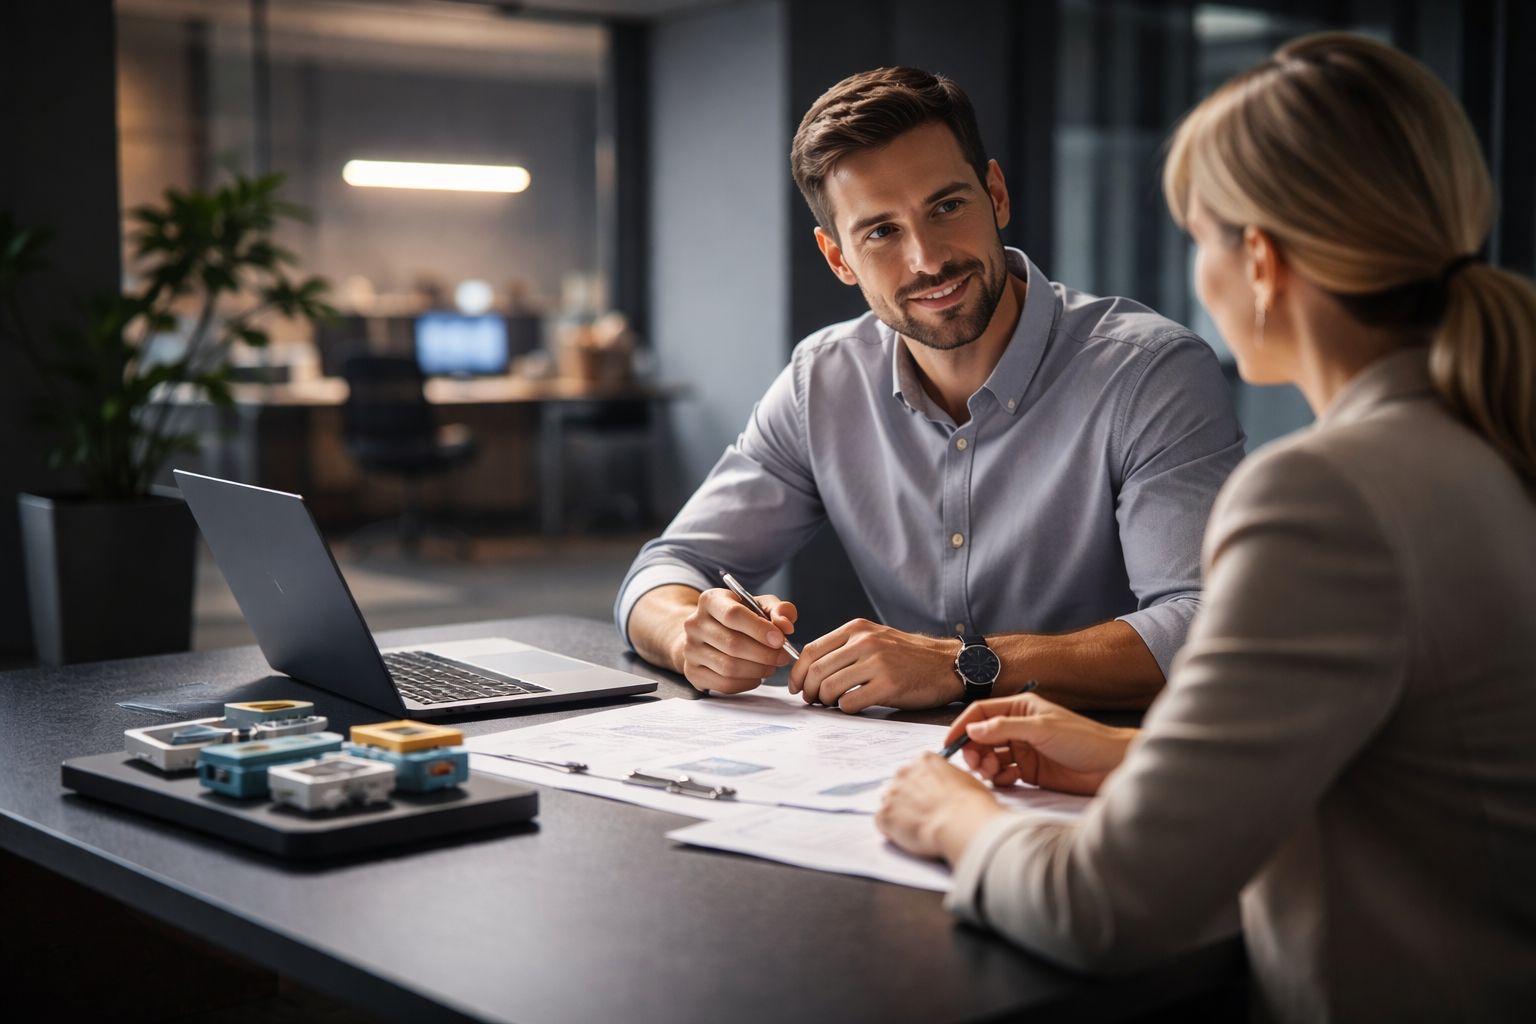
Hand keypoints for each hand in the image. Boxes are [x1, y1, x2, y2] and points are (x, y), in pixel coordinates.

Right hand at [674, 587, 797, 693]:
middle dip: (764, 654)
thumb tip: (785, 626)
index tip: (780, 639)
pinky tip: (756, 676)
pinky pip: (723, 684)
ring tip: (771, 666)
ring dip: (757, 670)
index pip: (733, 615)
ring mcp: (690, 649)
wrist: (706, 633)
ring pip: (729, 667)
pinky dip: (746, 683)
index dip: (759, 629)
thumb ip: (778, 610)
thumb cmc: (738, 619)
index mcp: (710, 600)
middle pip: (732, 644)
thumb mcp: (759, 605)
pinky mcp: (692, 672)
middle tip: (782, 657)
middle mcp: (695, 624)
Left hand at [788, 619, 960, 712]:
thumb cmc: (909, 656)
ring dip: (825, 701)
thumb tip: (812, 668)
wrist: (947, 664)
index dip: (797, 672)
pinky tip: (851, 706)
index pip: (811, 650)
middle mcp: (865, 642)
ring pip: (830, 687)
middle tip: (812, 700)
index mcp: (857, 629)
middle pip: (817, 670)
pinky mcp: (888, 685)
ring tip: (831, 704)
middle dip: (808, 690)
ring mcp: (877, 663)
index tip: (796, 686)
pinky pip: (850, 702)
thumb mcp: (875, 638)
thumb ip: (846, 647)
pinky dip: (844, 708)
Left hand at [875, 753, 1006, 862]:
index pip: (917, 771)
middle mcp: (904, 772)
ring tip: (920, 827)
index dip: (924, 788)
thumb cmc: (970, 804)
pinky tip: (910, 835)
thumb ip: (948, 779)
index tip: (931, 799)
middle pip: (900, 786)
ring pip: (890, 803)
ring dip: (900, 814)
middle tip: (925, 815)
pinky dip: (892, 830)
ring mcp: (891, 793)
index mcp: (924, 761)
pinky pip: (882, 822)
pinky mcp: (884, 815)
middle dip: (909, 800)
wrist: (961, 823)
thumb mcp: (966, 780)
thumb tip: (946, 787)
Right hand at [944, 693, 1135, 795]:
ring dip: (986, 765)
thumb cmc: (1083, 740)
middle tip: (976, 764)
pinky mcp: (1029, 771)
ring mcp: (1022, 750)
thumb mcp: (1041, 729)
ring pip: (990, 756)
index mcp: (1020, 708)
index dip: (963, 726)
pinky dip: (1000, 778)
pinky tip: (1010, 780)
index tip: (950, 743)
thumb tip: (972, 730)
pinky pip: (1003, 774)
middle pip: (981, 736)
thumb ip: (1004, 728)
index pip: (981, 713)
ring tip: (994, 773)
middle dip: (974, 750)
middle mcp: (1018, 727)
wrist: (1111, 766)